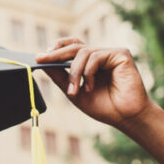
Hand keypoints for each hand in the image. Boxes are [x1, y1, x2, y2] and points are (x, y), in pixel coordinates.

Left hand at [35, 38, 153, 129]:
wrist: (124, 117)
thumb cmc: (103, 106)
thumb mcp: (73, 92)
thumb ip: (60, 77)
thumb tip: (41, 62)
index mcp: (89, 62)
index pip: (71, 46)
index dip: (56, 48)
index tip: (39, 57)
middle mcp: (100, 55)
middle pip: (74, 47)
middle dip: (55, 55)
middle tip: (41, 59)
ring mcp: (111, 53)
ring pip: (83, 53)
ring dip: (74, 72)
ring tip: (75, 91)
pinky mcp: (121, 54)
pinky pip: (96, 56)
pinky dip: (88, 72)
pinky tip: (90, 86)